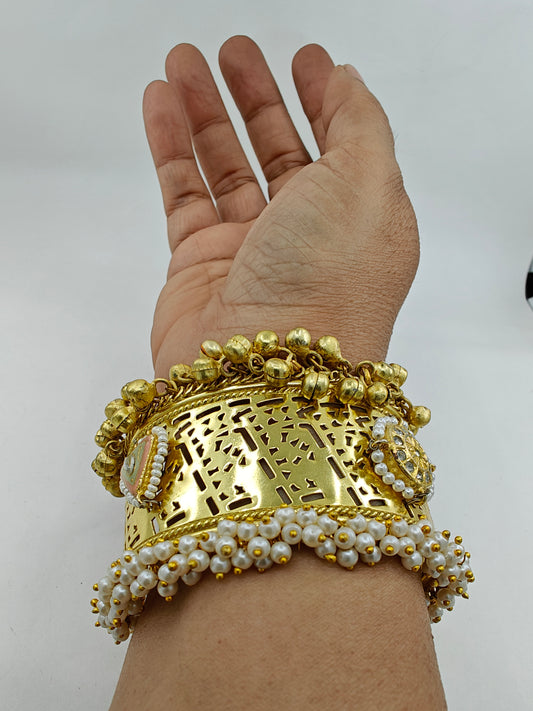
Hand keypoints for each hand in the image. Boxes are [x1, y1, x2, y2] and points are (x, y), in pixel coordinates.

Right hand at [143, 36, 418, 376]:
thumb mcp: (369, 183)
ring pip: (225, 168)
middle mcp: (307, 236)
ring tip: (181, 65)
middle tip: (233, 52)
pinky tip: (160, 105)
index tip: (304, 58)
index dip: (324, 99)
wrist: (264, 369)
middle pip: (280, 152)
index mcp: (360, 219)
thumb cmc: (329, 280)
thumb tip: (346, 82)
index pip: (342, 145)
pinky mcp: (200, 264)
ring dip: (205, 113)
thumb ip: (361, 123)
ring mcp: (252, 251)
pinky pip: (183, 194)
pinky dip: (171, 148)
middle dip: (257, 99)